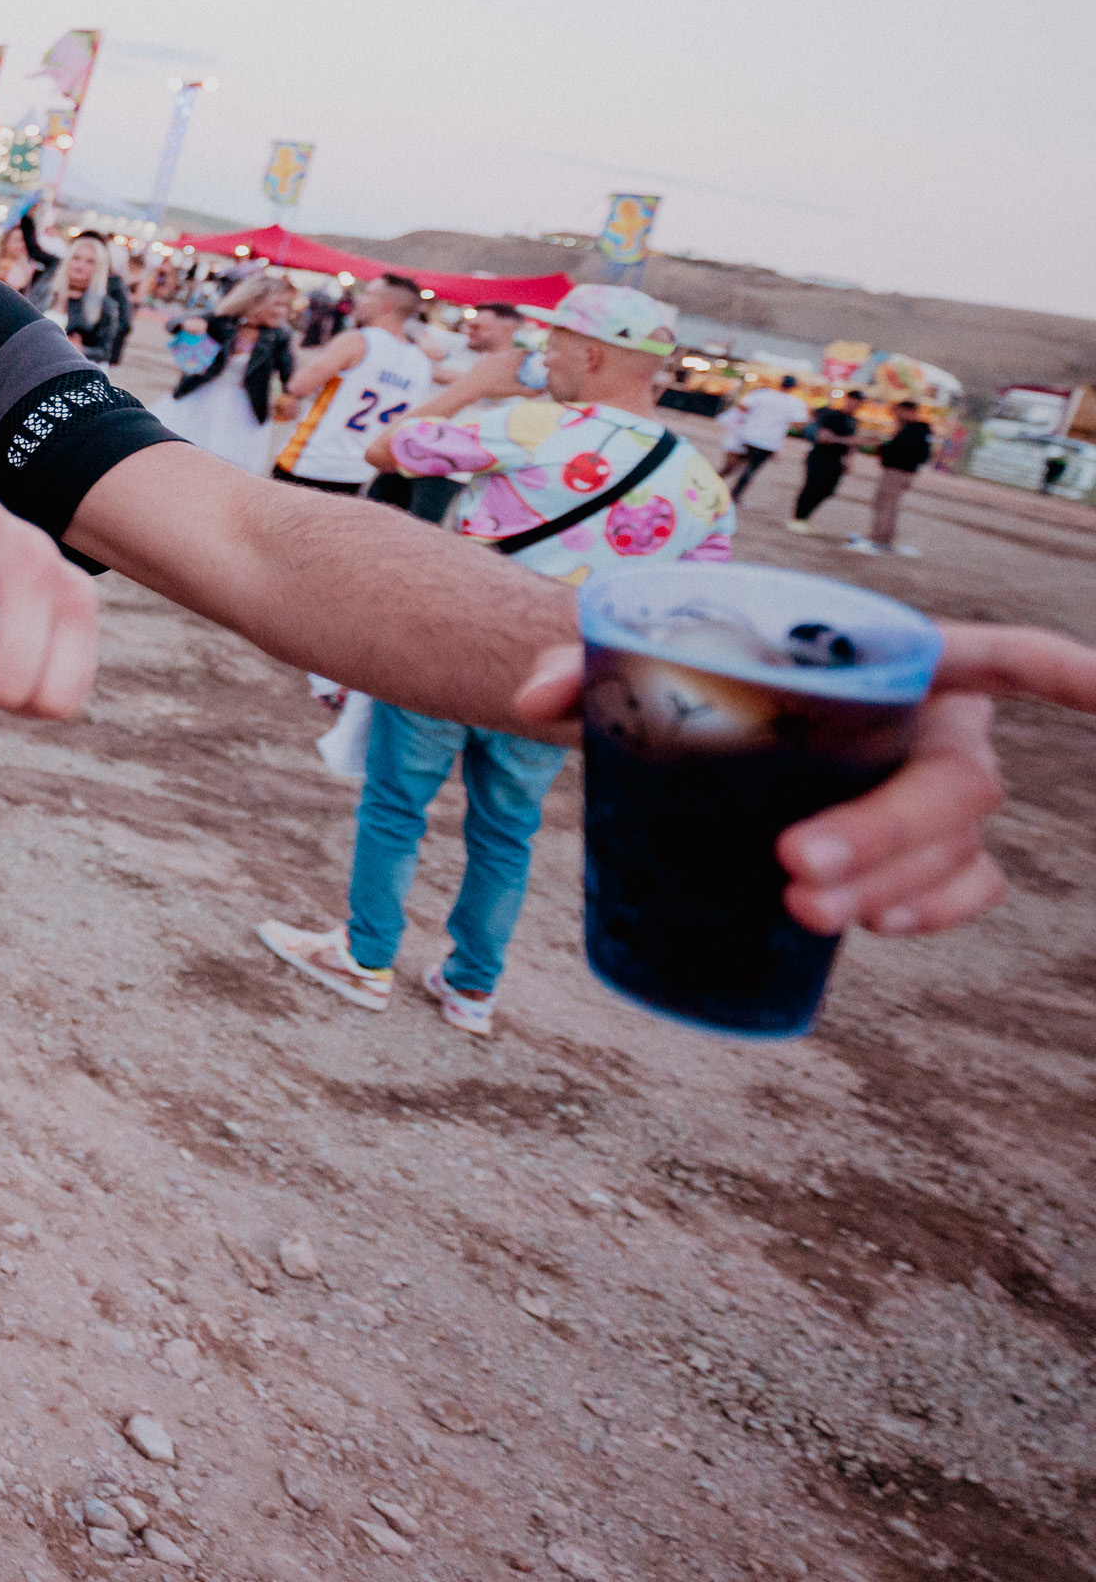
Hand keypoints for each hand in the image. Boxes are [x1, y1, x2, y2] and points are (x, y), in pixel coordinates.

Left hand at [508, 620, 1092, 935]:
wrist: (670, 722)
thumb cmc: (678, 671)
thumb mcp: (631, 655)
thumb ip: (583, 661)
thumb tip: (538, 699)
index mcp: (887, 658)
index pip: (993, 653)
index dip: (1056, 668)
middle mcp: (927, 724)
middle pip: (956, 780)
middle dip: (889, 830)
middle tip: (792, 867)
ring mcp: (926, 795)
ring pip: (958, 847)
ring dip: (898, 884)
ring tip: (805, 909)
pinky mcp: (908, 855)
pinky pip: (958, 890)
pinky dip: (929, 912)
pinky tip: (871, 930)